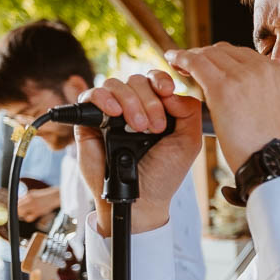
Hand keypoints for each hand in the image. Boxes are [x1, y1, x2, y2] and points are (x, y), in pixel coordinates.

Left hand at [17, 185, 59, 222]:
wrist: (55, 196)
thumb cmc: (45, 195)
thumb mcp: (34, 193)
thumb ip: (26, 196)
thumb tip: (18, 200)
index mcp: (28, 195)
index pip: (17, 201)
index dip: (16, 206)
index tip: (16, 208)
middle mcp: (30, 200)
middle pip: (17, 207)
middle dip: (18, 210)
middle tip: (20, 212)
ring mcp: (34, 206)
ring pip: (21, 212)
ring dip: (22, 214)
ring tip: (25, 213)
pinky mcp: (38, 212)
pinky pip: (28, 218)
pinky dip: (27, 218)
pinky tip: (30, 216)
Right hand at [76, 70, 203, 234]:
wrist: (141, 199)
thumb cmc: (164, 173)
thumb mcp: (188, 142)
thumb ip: (189, 111)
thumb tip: (171, 91)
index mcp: (157, 108)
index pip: (155, 80)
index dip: (160, 80)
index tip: (167, 91)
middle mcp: (133, 107)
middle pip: (136, 80)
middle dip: (148, 100)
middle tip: (153, 127)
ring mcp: (110, 113)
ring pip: (114, 84)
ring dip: (129, 101)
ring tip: (137, 127)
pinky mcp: (90, 122)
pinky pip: (90, 96)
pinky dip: (102, 99)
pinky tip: (114, 113)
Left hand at [167, 43, 279, 175]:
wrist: (276, 164)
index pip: (248, 57)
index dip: (228, 59)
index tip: (216, 67)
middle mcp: (265, 69)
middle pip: (229, 51)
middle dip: (210, 55)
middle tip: (193, 63)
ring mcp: (244, 76)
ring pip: (211, 54)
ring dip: (194, 56)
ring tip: (179, 62)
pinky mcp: (223, 87)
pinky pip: (197, 63)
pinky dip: (182, 58)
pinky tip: (172, 60)